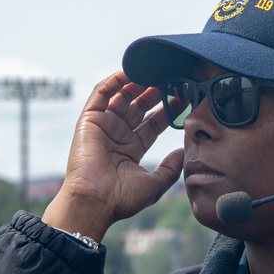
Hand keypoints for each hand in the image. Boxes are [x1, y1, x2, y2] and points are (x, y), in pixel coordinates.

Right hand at [42, 71, 183, 241]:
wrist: (94, 202)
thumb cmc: (121, 199)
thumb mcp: (154, 185)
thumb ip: (170, 169)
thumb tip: (183, 152)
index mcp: (131, 148)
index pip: (153, 122)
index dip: (168, 109)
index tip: (185, 97)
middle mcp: (117, 135)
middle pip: (139, 106)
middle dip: (156, 92)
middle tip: (173, 79)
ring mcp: (103, 126)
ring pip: (122, 96)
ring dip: (138, 82)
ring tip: (156, 71)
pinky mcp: (89, 120)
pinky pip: (101, 93)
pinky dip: (114, 80)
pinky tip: (131, 71)